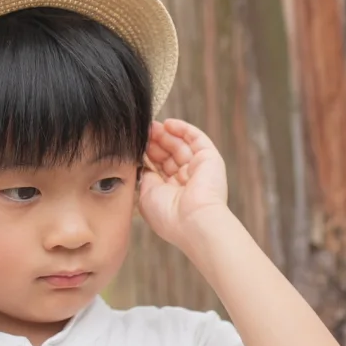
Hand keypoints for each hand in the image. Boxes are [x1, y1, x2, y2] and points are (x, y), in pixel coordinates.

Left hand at [138, 118, 228, 248]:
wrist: (193, 221)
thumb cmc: (167, 215)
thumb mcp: (147, 195)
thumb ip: (146, 177)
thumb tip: (144, 163)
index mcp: (172, 193)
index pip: (159, 167)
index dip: (147, 154)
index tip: (135, 144)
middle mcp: (186, 181)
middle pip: (169, 154)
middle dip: (154, 142)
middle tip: (142, 131)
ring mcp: (199, 169)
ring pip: (181, 145)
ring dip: (165, 134)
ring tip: (151, 126)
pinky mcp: (210, 159)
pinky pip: (197, 138)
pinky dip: (183, 129)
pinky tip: (168, 124)